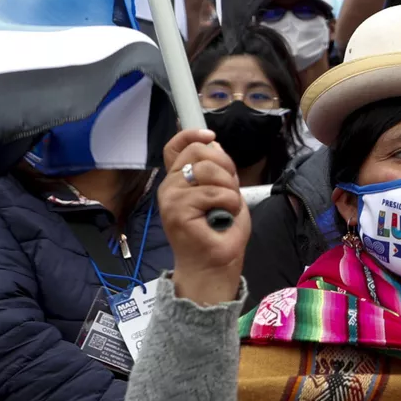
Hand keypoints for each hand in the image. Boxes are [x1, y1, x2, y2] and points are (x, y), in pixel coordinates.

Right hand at [158, 129, 249, 304]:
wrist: (214, 265)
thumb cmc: (220, 232)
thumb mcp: (224, 192)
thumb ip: (217, 170)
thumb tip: (213, 143)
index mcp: (179, 180)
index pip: (176, 147)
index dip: (191, 135)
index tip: (210, 135)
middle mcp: (170, 185)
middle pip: (199, 151)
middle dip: (225, 166)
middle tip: (230, 190)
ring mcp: (170, 197)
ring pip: (209, 170)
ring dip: (229, 188)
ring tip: (227, 208)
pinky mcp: (177, 210)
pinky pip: (214, 192)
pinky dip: (229, 203)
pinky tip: (224, 217)